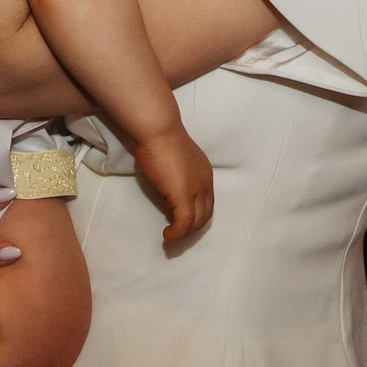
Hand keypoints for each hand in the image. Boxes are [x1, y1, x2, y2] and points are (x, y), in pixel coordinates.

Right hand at [131, 127, 213, 242]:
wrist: (159, 130)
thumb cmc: (161, 138)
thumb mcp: (176, 160)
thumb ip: (177, 175)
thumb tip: (168, 190)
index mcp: (205, 174)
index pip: (207, 202)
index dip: (197, 215)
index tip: (181, 220)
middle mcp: (205, 183)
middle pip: (205, 215)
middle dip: (192, 228)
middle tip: (176, 232)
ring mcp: (196, 190)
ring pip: (196, 222)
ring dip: (184, 233)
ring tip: (171, 236)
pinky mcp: (183, 195)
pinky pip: (184, 223)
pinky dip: (177, 233)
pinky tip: (167, 235)